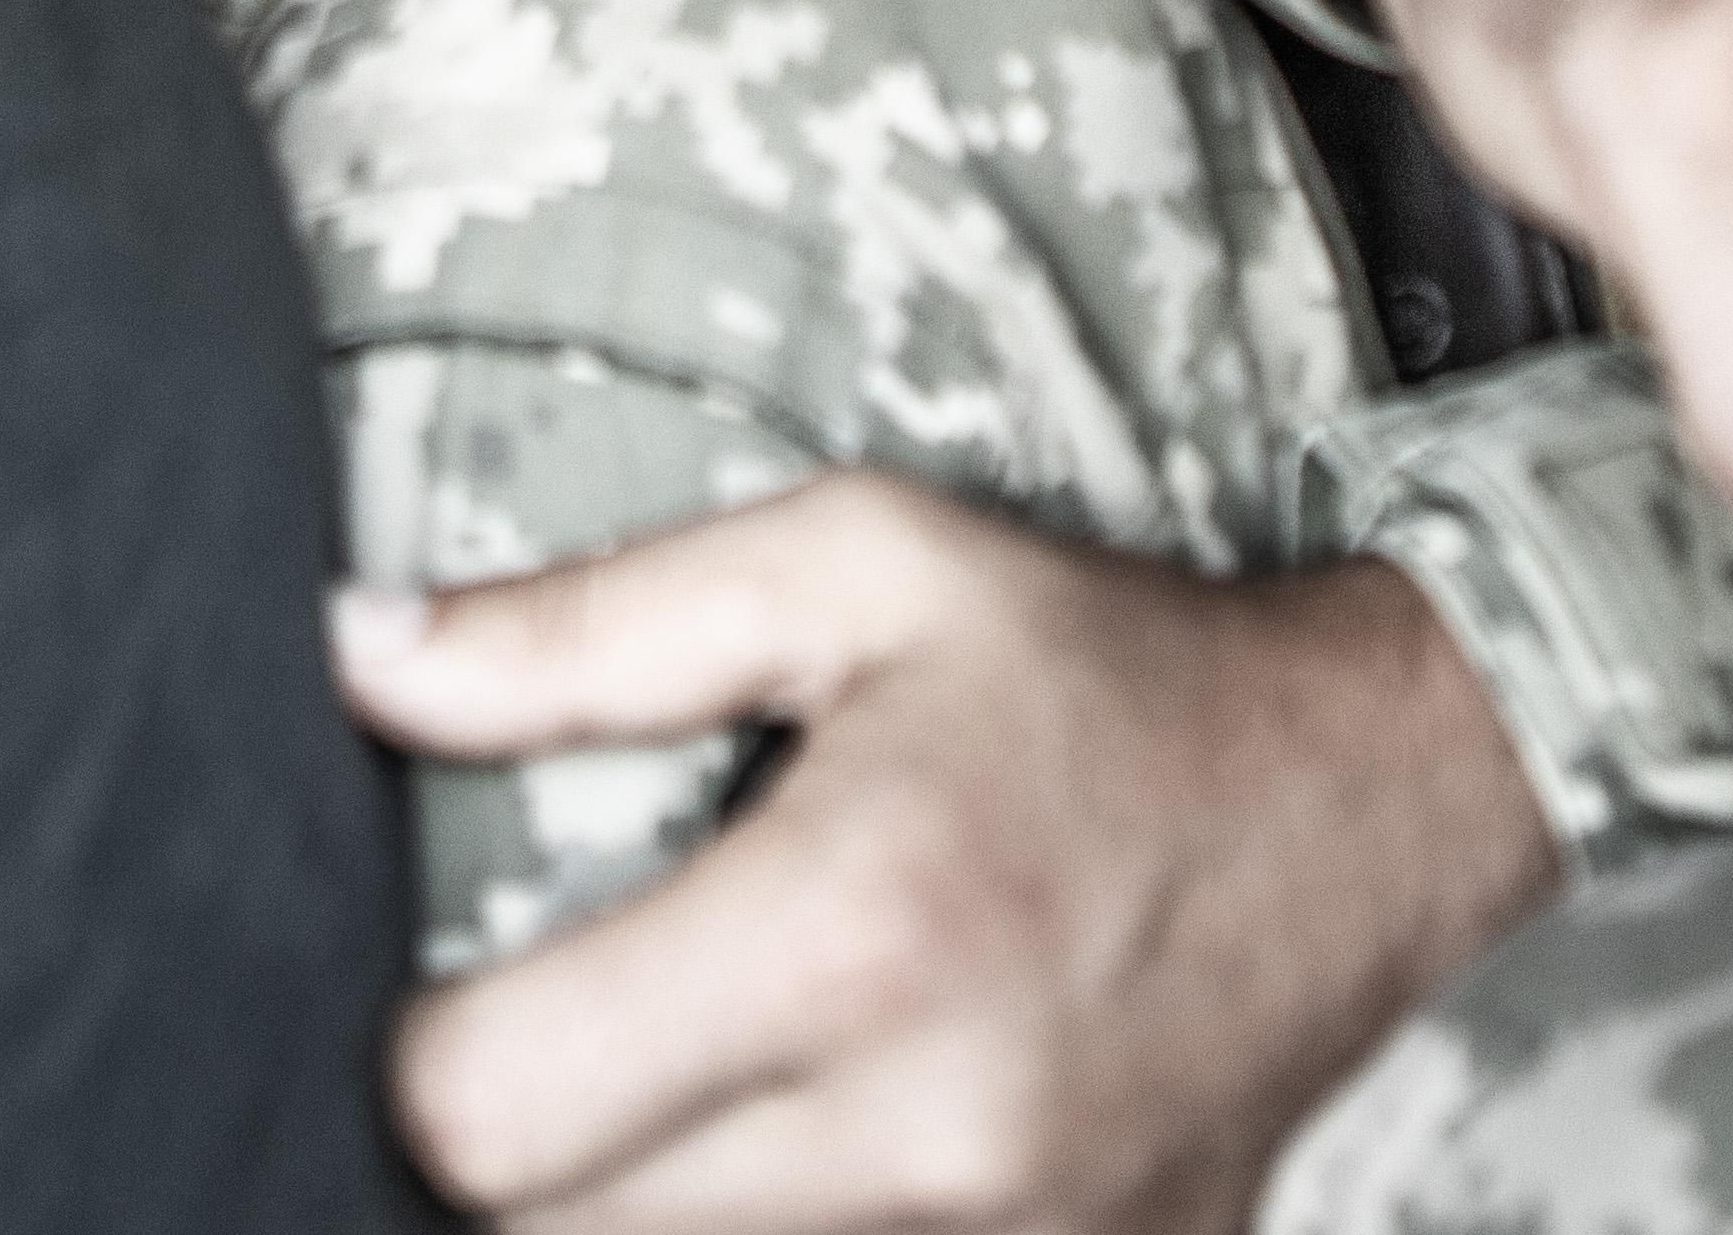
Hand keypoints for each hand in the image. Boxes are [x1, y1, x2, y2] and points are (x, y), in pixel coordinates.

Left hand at [334, 475, 1546, 1233]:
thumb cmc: (1097, 666)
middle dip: (519, 1152)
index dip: (420, 1070)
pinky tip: (795, 1138)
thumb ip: (582, 632)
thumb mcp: (848, 565)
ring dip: (645, 1205)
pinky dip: (782, 1234)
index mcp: (854, 929)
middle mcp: (936, 1132)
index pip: (492, 1119)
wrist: (1381, 792)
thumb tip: (351, 659)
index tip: (448, 1001)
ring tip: (680, 1080)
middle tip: (556, 1033)